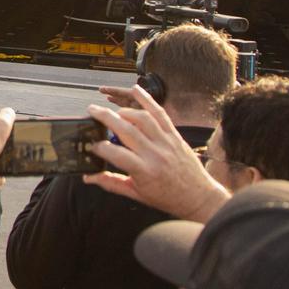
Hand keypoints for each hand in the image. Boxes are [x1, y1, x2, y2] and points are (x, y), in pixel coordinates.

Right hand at [82, 85, 229, 222]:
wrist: (198, 198)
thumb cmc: (168, 198)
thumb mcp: (136, 194)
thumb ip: (111, 183)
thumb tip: (89, 178)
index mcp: (144, 171)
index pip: (115, 153)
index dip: (99, 147)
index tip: (91, 145)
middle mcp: (154, 154)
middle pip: (125, 129)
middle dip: (105, 117)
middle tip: (92, 111)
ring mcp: (166, 142)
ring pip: (142, 118)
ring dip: (124, 110)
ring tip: (113, 111)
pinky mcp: (174, 136)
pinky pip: (160, 113)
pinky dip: (147, 99)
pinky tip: (136, 90)